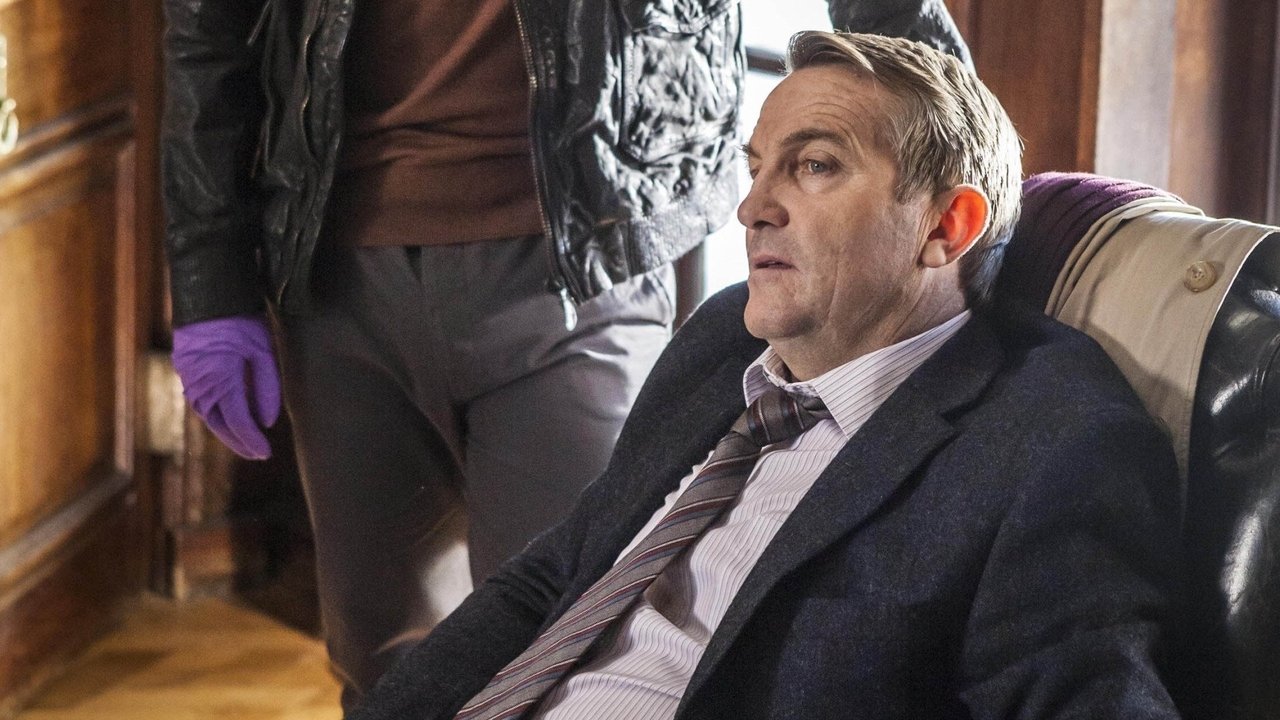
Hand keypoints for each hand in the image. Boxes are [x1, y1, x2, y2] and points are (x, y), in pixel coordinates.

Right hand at [172, 314, 281, 459]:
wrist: (207, 293)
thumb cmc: (240, 319)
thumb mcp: (262, 351)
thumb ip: (266, 388)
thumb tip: (267, 422)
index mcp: (222, 380)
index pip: (239, 422)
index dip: (252, 440)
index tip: (266, 453)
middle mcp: (200, 384)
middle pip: (219, 425)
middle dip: (238, 442)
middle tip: (257, 453)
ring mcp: (189, 378)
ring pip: (207, 415)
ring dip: (225, 430)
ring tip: (246, 439)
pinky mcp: (185, 369)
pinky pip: (200, 401)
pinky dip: (215, 414)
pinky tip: (229, 416)